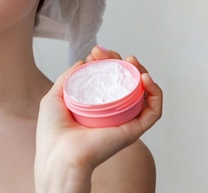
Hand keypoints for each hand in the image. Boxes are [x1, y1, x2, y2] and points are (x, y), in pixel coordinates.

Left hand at [35, 46, 162, 190]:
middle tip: (108, 52)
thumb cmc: (52, 133)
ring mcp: (124, 121)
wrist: (58, 155)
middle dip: (121, 62)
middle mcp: (112, 113)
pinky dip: (155, 94)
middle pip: (127, 83)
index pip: (108, 80)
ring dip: (142, 73)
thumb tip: (82, 62)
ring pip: (144, 94)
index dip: (106, 62)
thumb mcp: (55, 97)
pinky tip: (145, 79)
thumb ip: (68, 78)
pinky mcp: (133, 131)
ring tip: (132, 61)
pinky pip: (153, 112)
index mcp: (96, 107)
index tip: (95, 52)